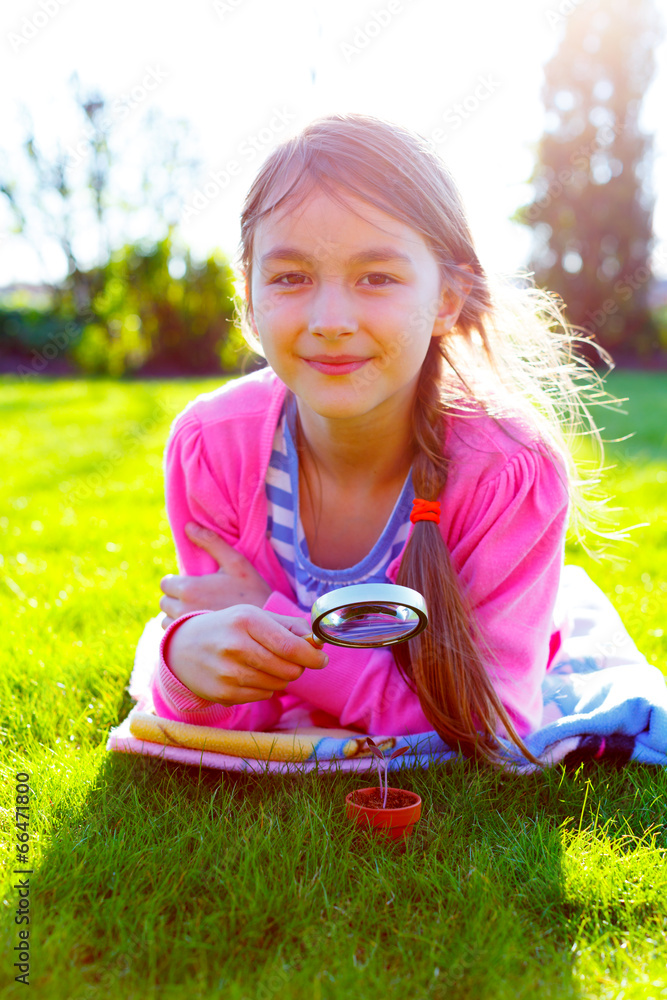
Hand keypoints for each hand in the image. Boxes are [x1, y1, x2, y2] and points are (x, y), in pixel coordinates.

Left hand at [159, 522, 271, 629]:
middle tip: (194, 598)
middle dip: (175, 598)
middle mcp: (182, 610)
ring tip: (195, 614)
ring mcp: (187, 630)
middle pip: (164, 602)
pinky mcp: (193, 645)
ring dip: (176, 617)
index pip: (165, 584)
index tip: (189, 583)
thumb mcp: (236, 563)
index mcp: (189, 588)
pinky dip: (182, 633)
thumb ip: (211, 542)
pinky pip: (175, 638)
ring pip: (166, 622)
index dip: (176, 582)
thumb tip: (188, 526)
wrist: (268, 625)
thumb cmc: (253, 592)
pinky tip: (198, 629)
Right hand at [166, 605, 328, 704]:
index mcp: (246, 621)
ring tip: (265, 664)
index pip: (291, 647)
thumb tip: (318, 641)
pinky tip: (250, 674)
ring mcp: (228, 673)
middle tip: (291, 659)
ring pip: (279, 684)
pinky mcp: (224, 694)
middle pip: (289, 669)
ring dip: (281, 677)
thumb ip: (289, 626)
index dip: (312, 656)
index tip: (322, 659)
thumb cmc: (226, 628)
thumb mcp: (254, 616)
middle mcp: (235, 646)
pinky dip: (265, 687)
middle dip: (298, 666)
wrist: (181, 648)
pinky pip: (263, 695)